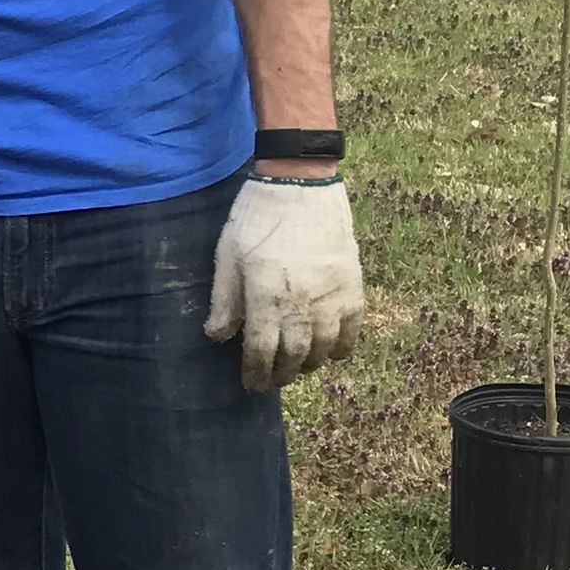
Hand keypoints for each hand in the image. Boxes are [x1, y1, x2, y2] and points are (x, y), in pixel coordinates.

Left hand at [204, 173, 364, 390]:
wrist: (300, 185)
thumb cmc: (256, 217)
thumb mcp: (227, 255)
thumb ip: (224, 300)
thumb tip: (217, 337)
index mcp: (265, 296)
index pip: (261, 349)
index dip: (255, 372)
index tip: (250, 384)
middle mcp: (301, 303)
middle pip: (293, 355)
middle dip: (281, 375)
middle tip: (271, 383)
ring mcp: (331, 297)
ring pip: (323, 348)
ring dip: (309, 365)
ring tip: (296, 369)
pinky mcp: (353, 287)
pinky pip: (352, 331)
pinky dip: (341, 348)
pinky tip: (330, 354)